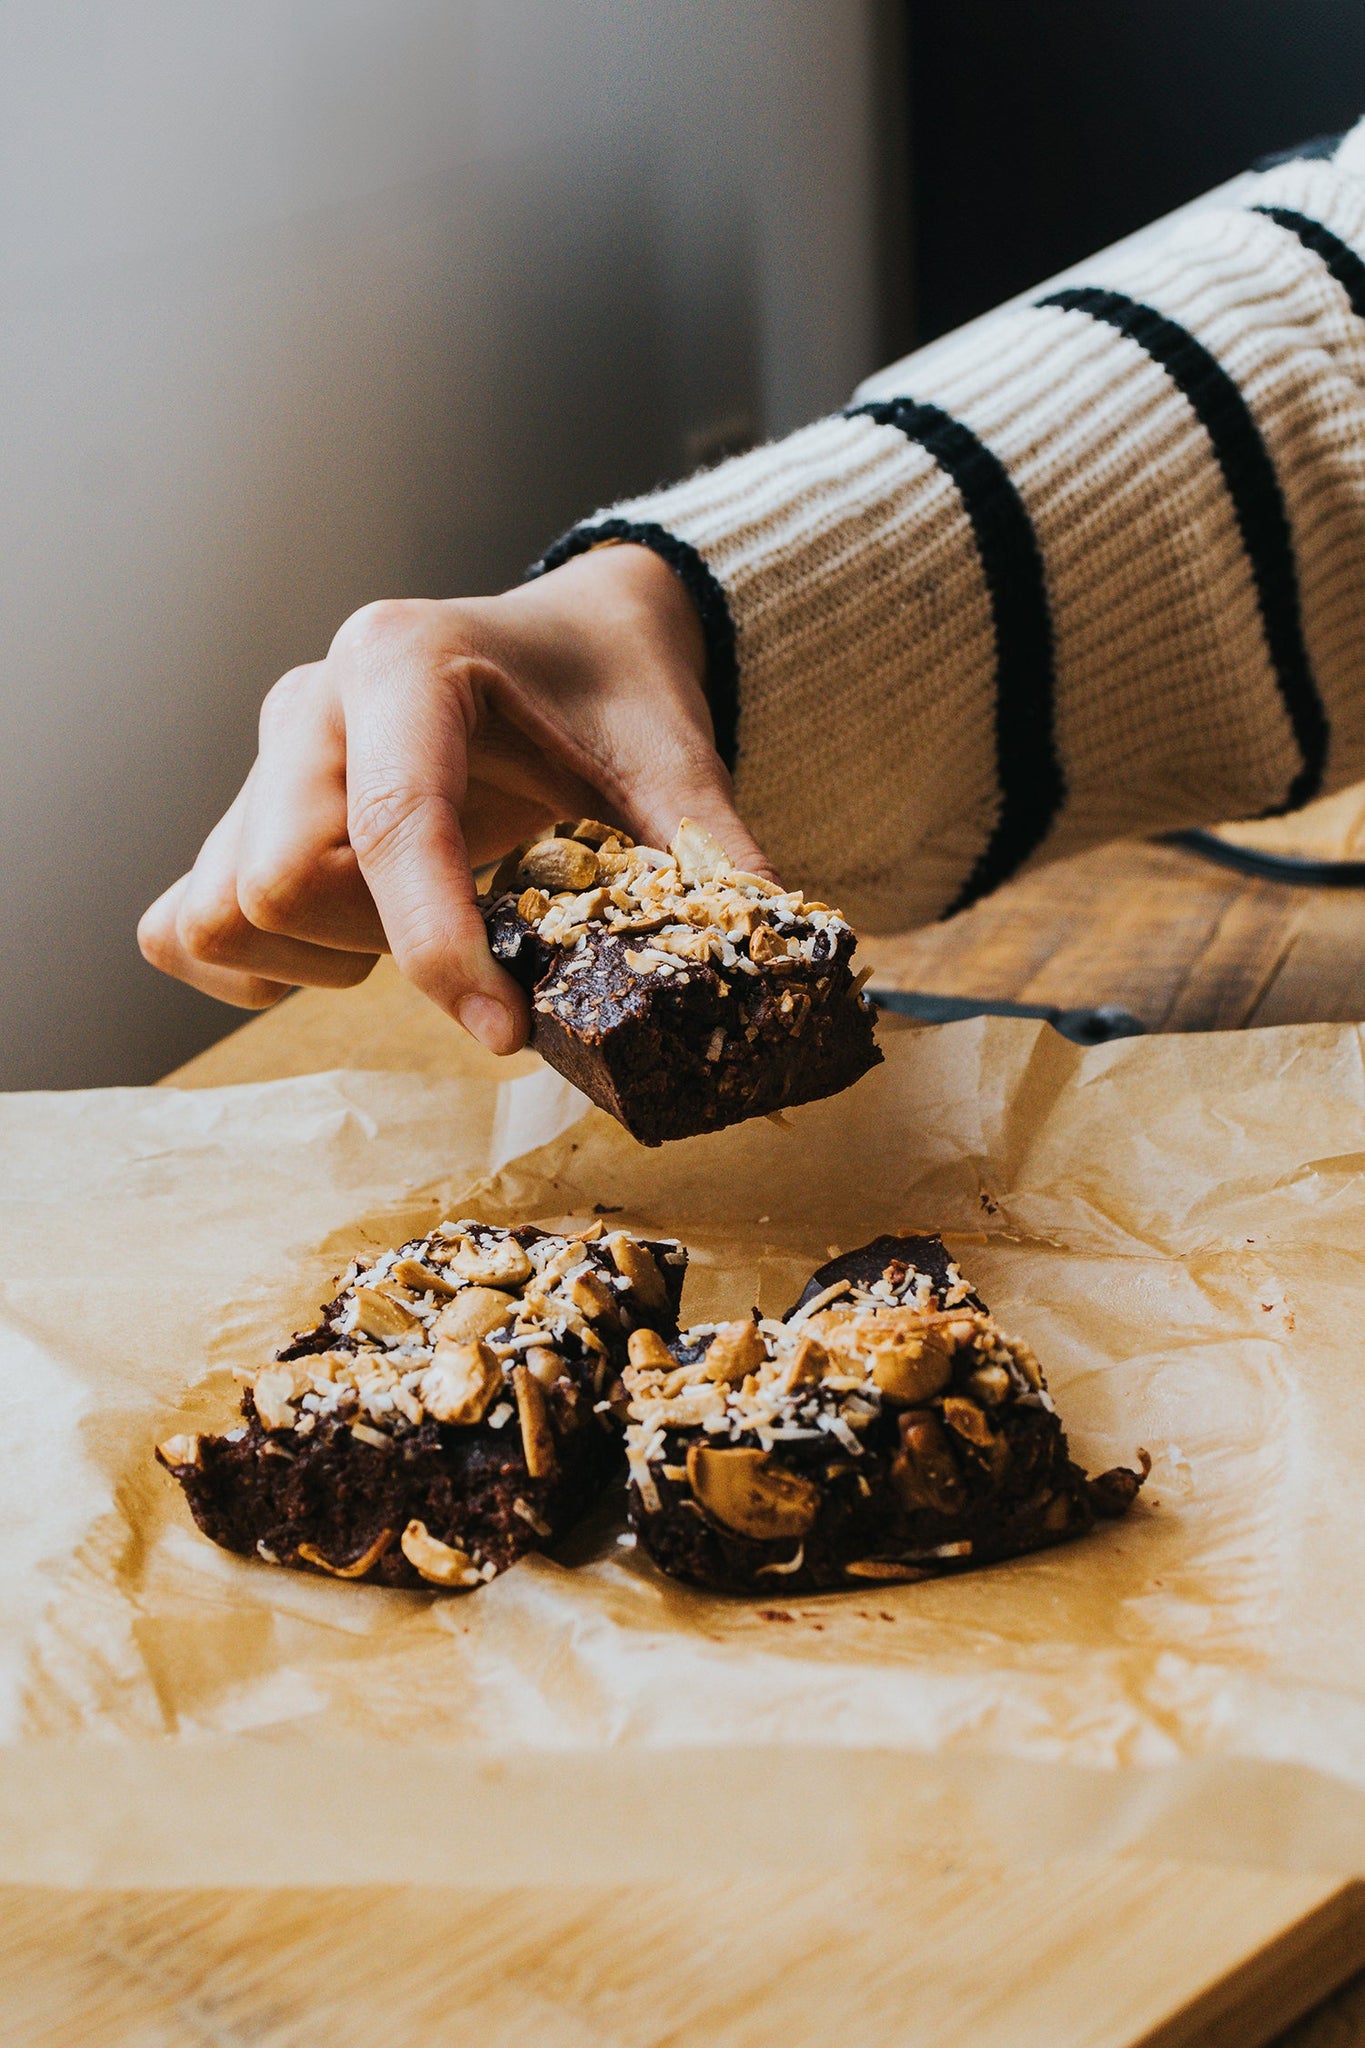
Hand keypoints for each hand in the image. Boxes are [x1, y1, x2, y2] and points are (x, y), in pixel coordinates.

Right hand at [137, 544, 773, 1052]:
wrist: (572, 641)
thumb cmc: (612, 692)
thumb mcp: (672, 757)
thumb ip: (710, 849)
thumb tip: (772, 951)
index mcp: (406, 662)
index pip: (393, 823)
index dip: (440, 946)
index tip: (506, 1032)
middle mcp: (314, 701)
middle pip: (285, 876)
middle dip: (387, 948)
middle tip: (482, 947)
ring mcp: (266, 758)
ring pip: (223, 906)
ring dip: (319, 960)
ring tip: (416, 935)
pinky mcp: (244, 810)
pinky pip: (185, 921)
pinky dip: (250, 965)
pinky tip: (346, 952)